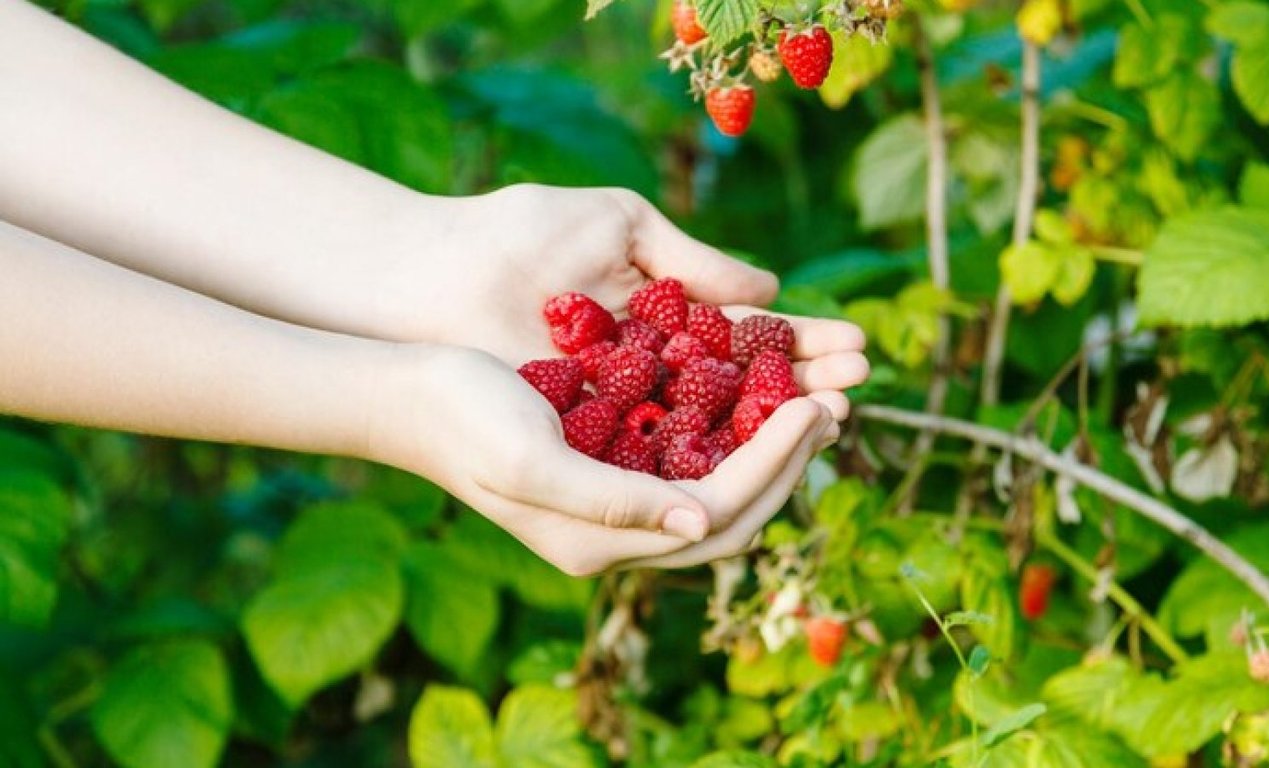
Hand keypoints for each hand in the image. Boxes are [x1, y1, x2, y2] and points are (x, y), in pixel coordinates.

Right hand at [367, 345, 839, 575]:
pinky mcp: (616, 467)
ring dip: (774, 448)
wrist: (411, 393)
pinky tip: (761, 391)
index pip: (719, 511)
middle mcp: (619, 535)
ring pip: (723, 488)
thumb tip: (703, 522)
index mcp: (601, 543)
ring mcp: (620, 504)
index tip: (813, 405)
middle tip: (836, 402)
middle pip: (735, 512)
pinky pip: (696, 460)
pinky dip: (737, 430)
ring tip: (816, 398)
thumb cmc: (462, 419)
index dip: (774, 461)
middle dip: (791, 461)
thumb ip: (612, 502)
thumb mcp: (530, 461)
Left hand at [379, 185, 867, 417]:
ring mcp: (620, 424)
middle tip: (858, 386)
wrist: (438, 271)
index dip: (802, 350)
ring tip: (832, 413)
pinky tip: (768, 444)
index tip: (854, 348)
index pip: (748, 347)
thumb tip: (770, 292)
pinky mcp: (590, 457)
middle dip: (806, 393)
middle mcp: (649, 384)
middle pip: (745, 401)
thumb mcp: (622, 229)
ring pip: (718, 441)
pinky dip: (722, 458)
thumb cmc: (521, 238)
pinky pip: (667, 466)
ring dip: (779, 432)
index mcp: (662, 327)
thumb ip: (694, 264)